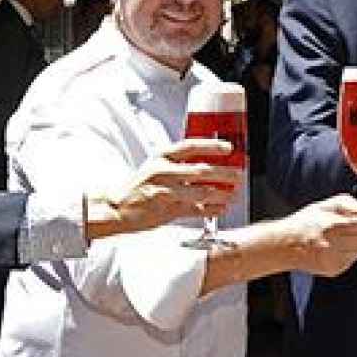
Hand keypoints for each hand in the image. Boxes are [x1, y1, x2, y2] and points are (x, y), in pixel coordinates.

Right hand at [86, 139, 240, 238]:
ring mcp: (164, 191)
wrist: (117, 207)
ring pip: (201, 192)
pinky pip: (195, 210)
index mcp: (162, 157)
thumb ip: (181, 165)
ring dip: (221, 193)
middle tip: (238, 175)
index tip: (228, 148)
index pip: (191, 146)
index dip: (212, 146)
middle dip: (224, 173)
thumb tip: (211, 164)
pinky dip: (211, 210)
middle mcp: (163, 171)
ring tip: (233, 194)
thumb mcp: (157, 167)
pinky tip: (221, 208)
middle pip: (201, 170)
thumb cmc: (140, 186)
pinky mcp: (166, 210)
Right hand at [282, 195, 356, 276]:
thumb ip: (347, 203)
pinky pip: (352, 259)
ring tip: (342, 236)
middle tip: (352, 225)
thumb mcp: (324, 205)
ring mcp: (336, 258)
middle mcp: (335, 244)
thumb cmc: (303, 225)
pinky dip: (349, 252)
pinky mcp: (335, 269)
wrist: (286, 245)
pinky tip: (337, 246)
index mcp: (333, 225)